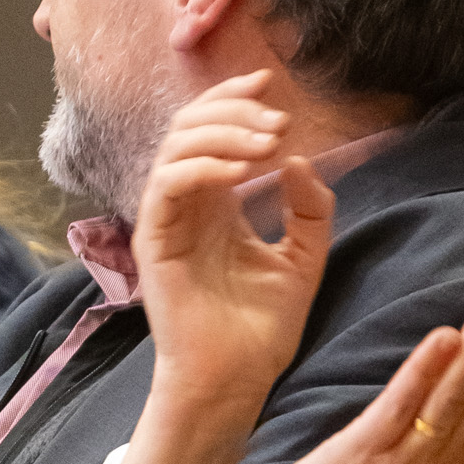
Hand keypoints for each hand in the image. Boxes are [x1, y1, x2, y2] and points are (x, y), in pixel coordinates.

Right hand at [128, 74, 334, 424]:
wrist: (235, 381)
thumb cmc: (260, 330)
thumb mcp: (303, 259)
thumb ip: (309, 210)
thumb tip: (300, 162)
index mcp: (216, 202)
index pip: (212, 129)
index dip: (235, 96)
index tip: (272, 81)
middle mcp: (186, 204)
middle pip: (190, 126)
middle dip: (234, 109)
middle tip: (279, 119)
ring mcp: (166, 221)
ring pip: (176, 147)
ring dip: (224, 133)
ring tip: (268, 141)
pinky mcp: (153, 241)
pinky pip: (168, 184)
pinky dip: (204, 166)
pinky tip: (242, 170)